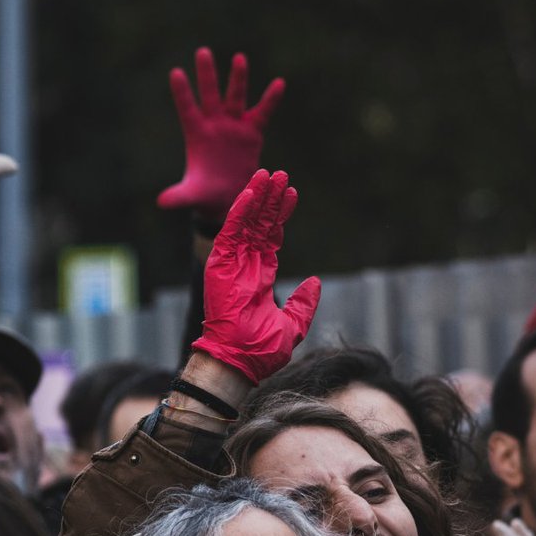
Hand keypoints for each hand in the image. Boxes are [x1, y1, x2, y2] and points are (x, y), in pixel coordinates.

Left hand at [158, 47, 285, 220]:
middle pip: (210, 95)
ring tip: (239, 58)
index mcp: (196, 134)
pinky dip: (270, 99)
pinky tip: (279, 83)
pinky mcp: (251, 132)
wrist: (227, 197)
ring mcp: (233, 126)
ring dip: (238, 79)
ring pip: (235, 98)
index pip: (187, 109)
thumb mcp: (192, 195)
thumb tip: (161, 202)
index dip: (182, 93)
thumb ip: (178, 196)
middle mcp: (214, 124)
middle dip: (207, 75)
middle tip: (203, 52)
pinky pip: (262, 112)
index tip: (176, 73)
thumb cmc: (205, 193)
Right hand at [192, 168, 320, 384]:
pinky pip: (231, 232)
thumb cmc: (262, 350)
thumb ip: (304, 303)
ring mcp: (232, 264)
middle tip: (281, 175)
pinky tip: (252, 193)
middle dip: (270, 199)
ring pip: (245, 222)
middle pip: (260, 224)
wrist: (240, 361)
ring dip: (257, 197)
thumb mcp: (293, 324)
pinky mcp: (220, 265)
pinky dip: (241, 211)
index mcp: (261, 277)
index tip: (291, 195)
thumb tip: (315, 282)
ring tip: (270, 174)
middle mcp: (246, 266)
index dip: (280, 216)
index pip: (272, 238)